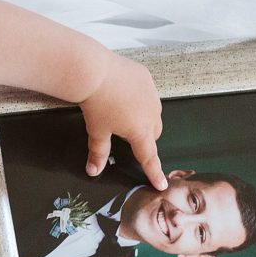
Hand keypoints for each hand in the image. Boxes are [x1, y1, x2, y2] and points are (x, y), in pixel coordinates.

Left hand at [79, 55, 166, 189]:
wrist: (95, 72)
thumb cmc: (97, 104)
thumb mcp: (97, 132)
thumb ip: (98, 153)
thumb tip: (93, 171)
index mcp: (140, 132)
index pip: (149, 158)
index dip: (155, 173)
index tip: (161, 184)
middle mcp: (151, 114)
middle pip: (153, 134)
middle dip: (144, 138)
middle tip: (125, 134)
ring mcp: (152, 95)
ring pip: (153, 113)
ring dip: (144, 118)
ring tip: (123, 111)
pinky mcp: (147, 79)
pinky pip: (148, 94)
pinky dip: (140, 98)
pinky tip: (124, 93)